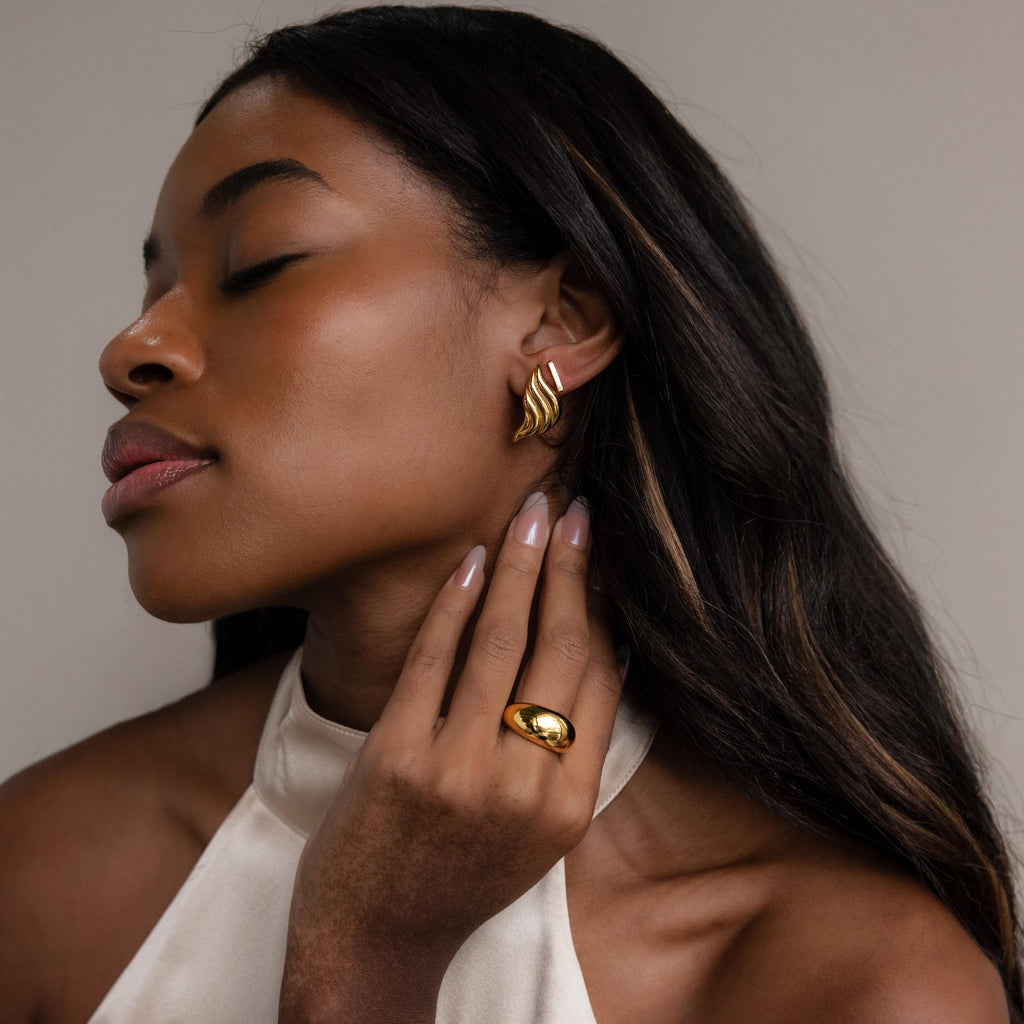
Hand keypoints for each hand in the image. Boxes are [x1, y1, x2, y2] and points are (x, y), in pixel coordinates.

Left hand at [279, 492, 625, 1021]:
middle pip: (562, 649)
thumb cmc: (457, 880)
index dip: (604, 605)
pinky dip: (453, 604)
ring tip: (531, 516)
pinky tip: (471, 563)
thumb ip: (568, 754)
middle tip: (576, 511)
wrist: (376, 946)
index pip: (601, 679)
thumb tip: (605, 655)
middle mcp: (523, 787)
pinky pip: (432, 660)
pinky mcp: (397, 757)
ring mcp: (458, 771)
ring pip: (502, 643)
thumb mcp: (535, 833)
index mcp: (568, 806)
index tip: (604, 554)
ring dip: (521, 567)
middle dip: (572, 568)